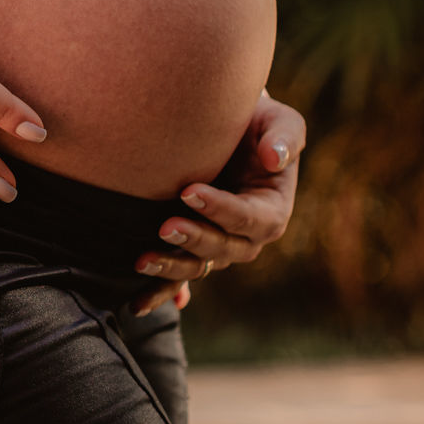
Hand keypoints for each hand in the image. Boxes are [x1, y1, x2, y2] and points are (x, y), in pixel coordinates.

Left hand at [129, 92, 305, 315]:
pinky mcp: (189, 248)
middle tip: (164, 226)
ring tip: (141, 261)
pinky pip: (177, 278)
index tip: (189, 192)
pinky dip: (160, 292)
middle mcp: (245, 237)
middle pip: (224, 249)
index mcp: (270, 210)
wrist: (219, 126)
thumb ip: (285, 136)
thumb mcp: (278, 119)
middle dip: (195, 241)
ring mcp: (216, 245)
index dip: (222, 210)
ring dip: (171, 269)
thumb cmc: (253, 122)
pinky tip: (138, 304)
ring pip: (197, 267)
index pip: (251, 219)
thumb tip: (273, 159)